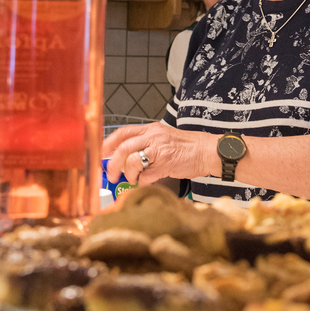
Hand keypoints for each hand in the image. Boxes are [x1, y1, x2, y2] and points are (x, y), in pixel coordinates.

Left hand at [102, 123, 216, 186]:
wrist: (208, 151)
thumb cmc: (187, 147)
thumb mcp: (164, 138)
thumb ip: (145, 144)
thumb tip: (122, 158)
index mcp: (151, 129)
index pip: (122, 133)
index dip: (108, 144)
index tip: (101, 155)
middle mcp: (153, 136)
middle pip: (123, 148)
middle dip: (112, 164)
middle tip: (111, 175)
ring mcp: (159, 150)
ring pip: (132, 162)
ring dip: (129, 175)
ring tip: (134, 179)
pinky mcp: (165, 164)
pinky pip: (146, 176)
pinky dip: (144, 181)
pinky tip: (150, 180)